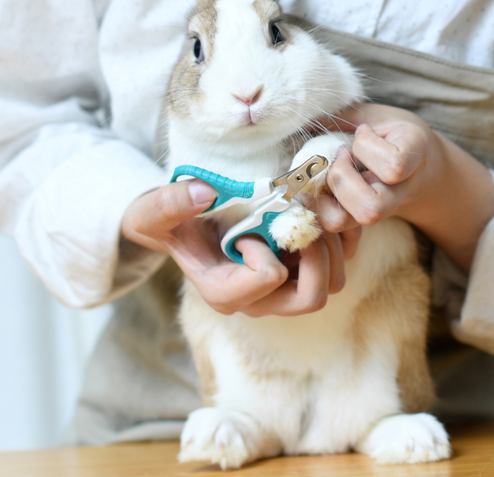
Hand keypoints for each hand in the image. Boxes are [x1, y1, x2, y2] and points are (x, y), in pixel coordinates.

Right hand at [121, 180, 360, 315]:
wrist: (181, 226)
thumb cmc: (168, 223)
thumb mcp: (153, 212)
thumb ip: (170, 204)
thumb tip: (205, 193)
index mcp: (225, 293)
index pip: (268, 277)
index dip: (263, 246)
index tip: (245, 228)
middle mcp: (260, 301)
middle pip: (312, 297)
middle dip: (316, 252)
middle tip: (299, 215)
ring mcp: (284, 290)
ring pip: (334, 283)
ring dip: (330, 243)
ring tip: (307, 210)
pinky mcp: (301, 274)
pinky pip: (340, 264)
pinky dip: (340, 238)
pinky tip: (317, 211)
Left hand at [308, 103, 493, 272]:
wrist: (420, 161)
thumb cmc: (391, 132)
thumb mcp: (375, 116)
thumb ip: (345, 115)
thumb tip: (303, 115)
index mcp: (414, 155)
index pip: (394, 166)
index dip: (366, 148)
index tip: (362, 132)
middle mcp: (402, 190)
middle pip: (371, 208)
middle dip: (342, 179)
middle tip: (341, 156)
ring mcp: (381, 210)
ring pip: (345, 222)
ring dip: (327, 193)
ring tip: (331, 171)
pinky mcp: (359, 220)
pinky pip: (330, 224)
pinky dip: (317, 202)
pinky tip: (325, 182)